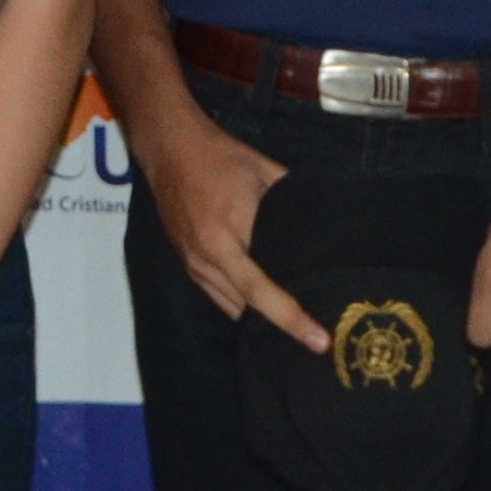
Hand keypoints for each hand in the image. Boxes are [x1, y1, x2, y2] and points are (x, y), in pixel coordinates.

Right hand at [141, 111, 322, 353]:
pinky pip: (217, 297)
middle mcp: (208, 256)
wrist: (169, 148)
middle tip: (315, 342)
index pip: (263, 289)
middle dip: (280, 329)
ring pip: (231, 308)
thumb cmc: (221, 156)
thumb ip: (293, 202)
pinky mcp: (186, 263)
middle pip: (247, 308)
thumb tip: (321, 226)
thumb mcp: (266, 171)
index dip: (292, 318)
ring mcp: (194, 262)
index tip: (318, 341)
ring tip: (293, 332)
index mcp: (229, 232)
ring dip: (259, 322)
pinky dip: (241, 307)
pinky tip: (263, 311)